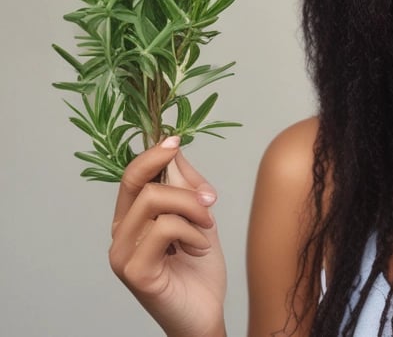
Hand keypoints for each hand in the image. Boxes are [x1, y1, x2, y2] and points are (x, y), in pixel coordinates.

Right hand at [109, 137, 226, 336]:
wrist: (206, 315)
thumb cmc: (199, 273)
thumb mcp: (199, 221)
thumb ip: (186, 188)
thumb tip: (175, 149)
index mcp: (131, 220)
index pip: (132, 176)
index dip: (152, 154)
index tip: (175, 139)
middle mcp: (120, 234)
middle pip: (144, 184)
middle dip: (187, 189)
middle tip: (210, 206)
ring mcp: (122, 254)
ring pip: (155, 201)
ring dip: (193, 211)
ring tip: (206, 232)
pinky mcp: (134, 271)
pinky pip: (164, 229)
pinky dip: (192, 234)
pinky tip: (199, 252)